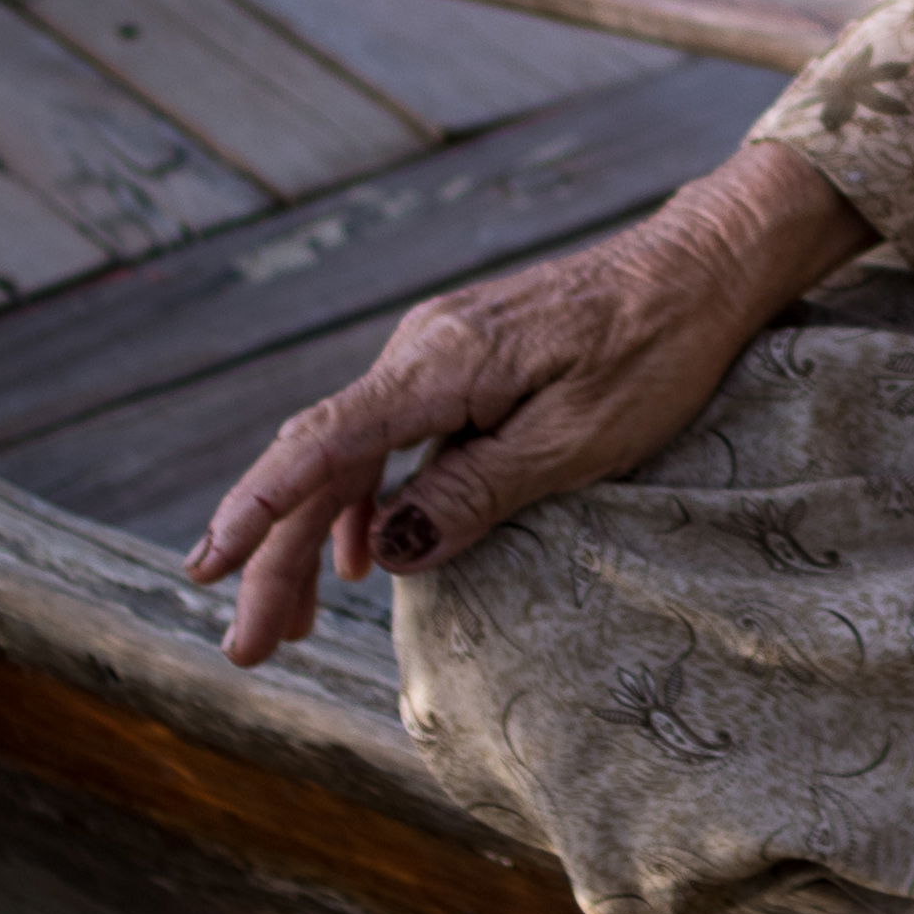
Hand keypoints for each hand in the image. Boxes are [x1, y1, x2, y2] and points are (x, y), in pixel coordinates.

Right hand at [188, 139, 869, 669]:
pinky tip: (355, 557)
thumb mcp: (581, 437)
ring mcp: (439, 352)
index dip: (258, 508)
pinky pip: (386, 437)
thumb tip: (385, 553)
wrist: (704, 263)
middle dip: (275, 558)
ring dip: (310, 538)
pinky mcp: (463, 363)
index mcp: (444, 362)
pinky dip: (359, 501)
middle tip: (248, 651)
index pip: (324, 443)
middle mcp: (423, 348)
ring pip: (349, 454)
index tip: (208, 568)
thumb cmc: (659, 347)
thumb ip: (479, 491)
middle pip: (322, 463)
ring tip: (286, 628)